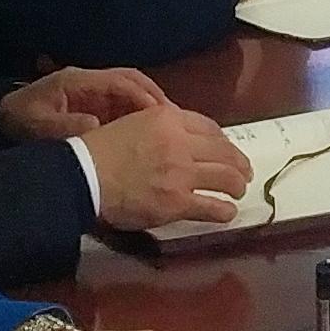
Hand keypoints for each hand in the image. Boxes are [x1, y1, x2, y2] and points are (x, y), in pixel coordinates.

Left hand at [0, 66, 171, 140]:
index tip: (161, 115)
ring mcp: (92, 92)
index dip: (142, 96)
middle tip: (176, 121)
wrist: (2, 120)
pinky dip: (138, 117)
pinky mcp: (92, 105)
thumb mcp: (38, 126)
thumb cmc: (20, 122)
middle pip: (131, 81)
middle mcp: (89, 82)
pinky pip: (122, 106)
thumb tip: (95, 126)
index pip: (119, 81)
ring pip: (130, 92)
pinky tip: (149, 135)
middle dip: (154, 98)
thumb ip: (65, 126)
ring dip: (150, 107)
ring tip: (169, 128)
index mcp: (77, 81)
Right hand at [74, 104, 256, 230]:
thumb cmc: (100, 148)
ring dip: (236, 184)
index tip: (227, 147)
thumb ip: (160, 127)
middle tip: (244, 170)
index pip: (208, 126)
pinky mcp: (177, 202)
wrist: (85, 175)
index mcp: (168, 118)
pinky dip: (223, 210)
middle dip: (237, 162)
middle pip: (222, 151)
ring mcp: (181, 173)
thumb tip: (179, 137)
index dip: (222, 139)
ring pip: (224, 177)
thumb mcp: (132, 121)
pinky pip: (210, 206)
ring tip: (239, 189)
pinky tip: (227, 212)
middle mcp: (180, 142)